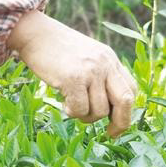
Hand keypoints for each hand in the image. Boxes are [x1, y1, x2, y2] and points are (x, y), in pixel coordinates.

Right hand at [6, 9, 137, 137]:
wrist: (34, 33)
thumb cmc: (55, 47)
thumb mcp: (86, 55)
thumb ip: (100, 73)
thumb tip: (106, 105)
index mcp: (110, 58)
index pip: (130, 90)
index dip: (127, 110)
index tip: (116, 123)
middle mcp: (104, 64)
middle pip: (125, 102)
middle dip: (120, 123)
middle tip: (110, 133)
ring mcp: (89, 71)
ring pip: (99, 110)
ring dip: (85, 116)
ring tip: (71, 107)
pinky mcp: (73, 78)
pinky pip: (80, 109)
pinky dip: (72, 112)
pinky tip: (63, 103)